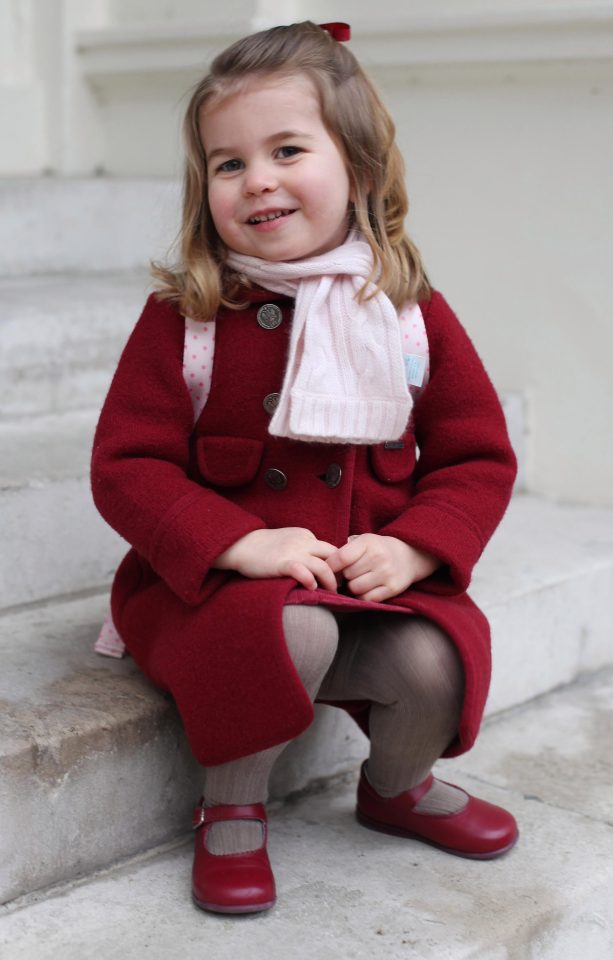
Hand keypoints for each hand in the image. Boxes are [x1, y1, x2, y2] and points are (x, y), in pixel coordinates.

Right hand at [213, 527, 338, 591]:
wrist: (241, 545)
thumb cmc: (265, 547)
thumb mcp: (290, 541)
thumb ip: (305, 548)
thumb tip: (321, 565)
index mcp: (306, 535)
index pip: (331, 549)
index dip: (338, 564)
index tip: (338, 576)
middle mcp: (303, 541)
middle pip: (333, 555)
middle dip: (340, 572)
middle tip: (340, 585)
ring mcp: (293, 552)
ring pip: (322, 565)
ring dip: (330, 581)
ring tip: (331, 591)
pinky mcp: (281, 563)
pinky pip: (302, 571)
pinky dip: (310, 581)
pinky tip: (311, 588)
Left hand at [326, 534, 440, 602]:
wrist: (409, 555)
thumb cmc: (377, 549)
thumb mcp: (363, 541)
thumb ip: (344, 550)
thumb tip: (323, 565)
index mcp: (368, 542)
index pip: (341, 558)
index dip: (330, 567)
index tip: (328, 570)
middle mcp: (379, 557)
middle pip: (347, 575)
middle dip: (343, 577)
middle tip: (348, 574)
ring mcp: (387, 573)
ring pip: (355, 588)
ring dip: (353, 587)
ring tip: (358, 580)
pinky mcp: (393, 588)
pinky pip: (367, 599)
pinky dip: (363, 596)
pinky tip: (366, 589)